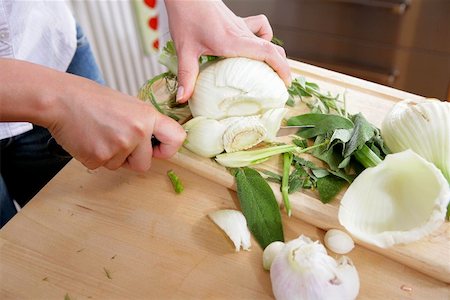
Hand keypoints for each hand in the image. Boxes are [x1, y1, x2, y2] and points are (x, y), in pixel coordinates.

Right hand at [47, 75, 185, 171]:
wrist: (61, 99)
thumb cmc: (92, 100)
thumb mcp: (129, 105)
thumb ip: (145, 124)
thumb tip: (156, 143)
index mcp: (148, 116)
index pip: (176, 138)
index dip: (169, 149)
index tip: (159, 150)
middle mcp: (137, 132)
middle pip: (144, 164)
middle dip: (131, 159)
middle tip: (116, 139)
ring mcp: (118, 146)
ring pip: (121, 166)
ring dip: (111, 156)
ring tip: (100, 134)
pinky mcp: (99, 158)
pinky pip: (103, 167)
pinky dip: (96, 157)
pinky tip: (89, 139)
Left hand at [165, 0, 290, 102]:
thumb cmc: (186, 16)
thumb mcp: (185, 49)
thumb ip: (187, 75)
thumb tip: (183, 98)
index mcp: (233, 41)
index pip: (267, 53)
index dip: (281, 68)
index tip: (286, 83)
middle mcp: (242, 34)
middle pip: (273, 48)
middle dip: (281, 67)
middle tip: (279, 84)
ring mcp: (242, 27)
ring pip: (268, 40)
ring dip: (274, 54)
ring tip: (270, 70)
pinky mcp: (238, 23)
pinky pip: (260, 27)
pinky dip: (264, 36)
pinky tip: (253, 47)